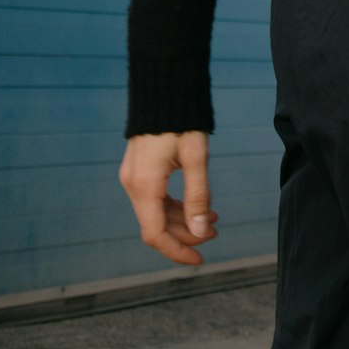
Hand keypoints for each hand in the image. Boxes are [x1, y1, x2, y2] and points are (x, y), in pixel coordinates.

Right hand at [119, 130, 218, 265]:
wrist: (163, 87)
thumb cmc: (182, 120)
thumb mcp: (196, 158)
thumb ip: (198, 196)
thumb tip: (201, 232)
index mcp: (144, 185)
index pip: (155, 234)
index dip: (177, 251)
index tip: (200, 260)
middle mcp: (133, 184)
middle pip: (156, 225)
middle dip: (186, 234)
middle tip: (215, 232)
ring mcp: (133, 177)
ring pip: (155, 213)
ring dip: (182, 220)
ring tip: (212, 218)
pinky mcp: (138, 170)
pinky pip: (154, 198)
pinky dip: (174, 206)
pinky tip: (196, 205)